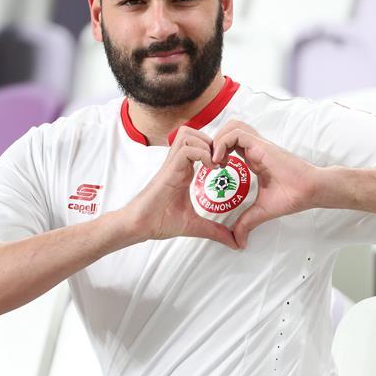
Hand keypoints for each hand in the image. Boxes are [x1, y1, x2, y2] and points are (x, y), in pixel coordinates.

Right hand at [123, 126, 238, 249]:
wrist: (139, 226)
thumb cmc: (160, 221)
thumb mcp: (195, 225)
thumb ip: (215, 231)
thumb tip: (235, 243)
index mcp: (184, 170)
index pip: (198, 143)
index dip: (215, 149)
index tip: (226, 166)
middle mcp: (178, 163)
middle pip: (192, 132)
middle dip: (212, 141)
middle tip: (223, 162)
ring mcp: (172, 164)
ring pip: (188, 134)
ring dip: (206, 145)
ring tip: (216, 164)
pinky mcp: (169, 169)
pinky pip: (186, 148)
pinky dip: (201, 154)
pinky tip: (209, 169)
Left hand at [212, 120, 320, 247]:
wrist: (310, 190)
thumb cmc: (292, 197)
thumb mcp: (262, 211)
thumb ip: (247, 222)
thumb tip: (238, 242)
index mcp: (254, 159)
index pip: (231, 144)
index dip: (218, 152)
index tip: (212, 171)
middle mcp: (255, 149)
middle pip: (229, 129)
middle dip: (215, 142)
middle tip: (210, 162)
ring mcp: (258, 145)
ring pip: (232, 126)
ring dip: (218, 140)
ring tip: (214, 160)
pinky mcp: (261, 145)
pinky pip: (237, 133)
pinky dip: (223, 143)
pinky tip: (220, 161)